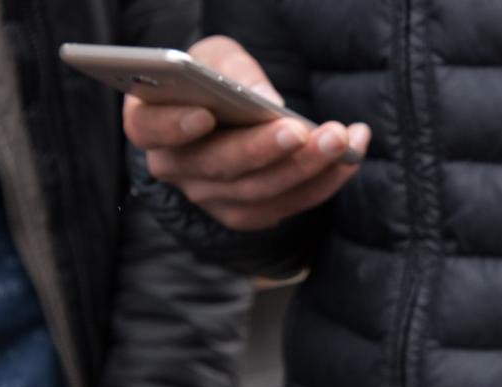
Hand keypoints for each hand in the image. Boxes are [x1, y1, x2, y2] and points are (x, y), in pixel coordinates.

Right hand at [123, 35, 371, 231]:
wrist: (229, 114)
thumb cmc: (215, 78)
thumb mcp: (216, 58)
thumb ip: (232, 69)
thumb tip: (266, 100)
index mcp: (151, 122)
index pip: (149, 128)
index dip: (173, 125)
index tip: (204, 115)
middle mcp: (175, 167)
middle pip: (217, 165)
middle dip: (264, 148)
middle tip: (300, 130)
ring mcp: (210, 197)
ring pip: (259, 191)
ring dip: (306, 166)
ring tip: (341, 138)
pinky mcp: (248, 214)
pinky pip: (290, 204)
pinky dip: (325, 181)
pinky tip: (352, 155)